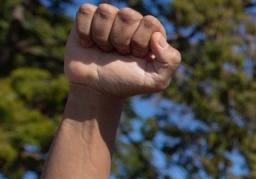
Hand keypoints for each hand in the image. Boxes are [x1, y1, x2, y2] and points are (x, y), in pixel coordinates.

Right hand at [65, 3, 180, 98]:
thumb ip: (170, 61)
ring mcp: (109, 17)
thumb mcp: (156, 80)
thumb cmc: (127, 82)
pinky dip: (85, 32)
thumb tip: (158, 36)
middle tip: (120, 54)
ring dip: (102, 37)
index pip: (150, 22)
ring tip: (105, 50)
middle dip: (122, 40)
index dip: (141, 41)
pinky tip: (89, 44)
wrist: (96, 89)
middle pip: (128, 14)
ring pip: (106, 11)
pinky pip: (86, 11)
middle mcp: (131, 21)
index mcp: (151, 32)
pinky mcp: (87, 17)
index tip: (136, 56)